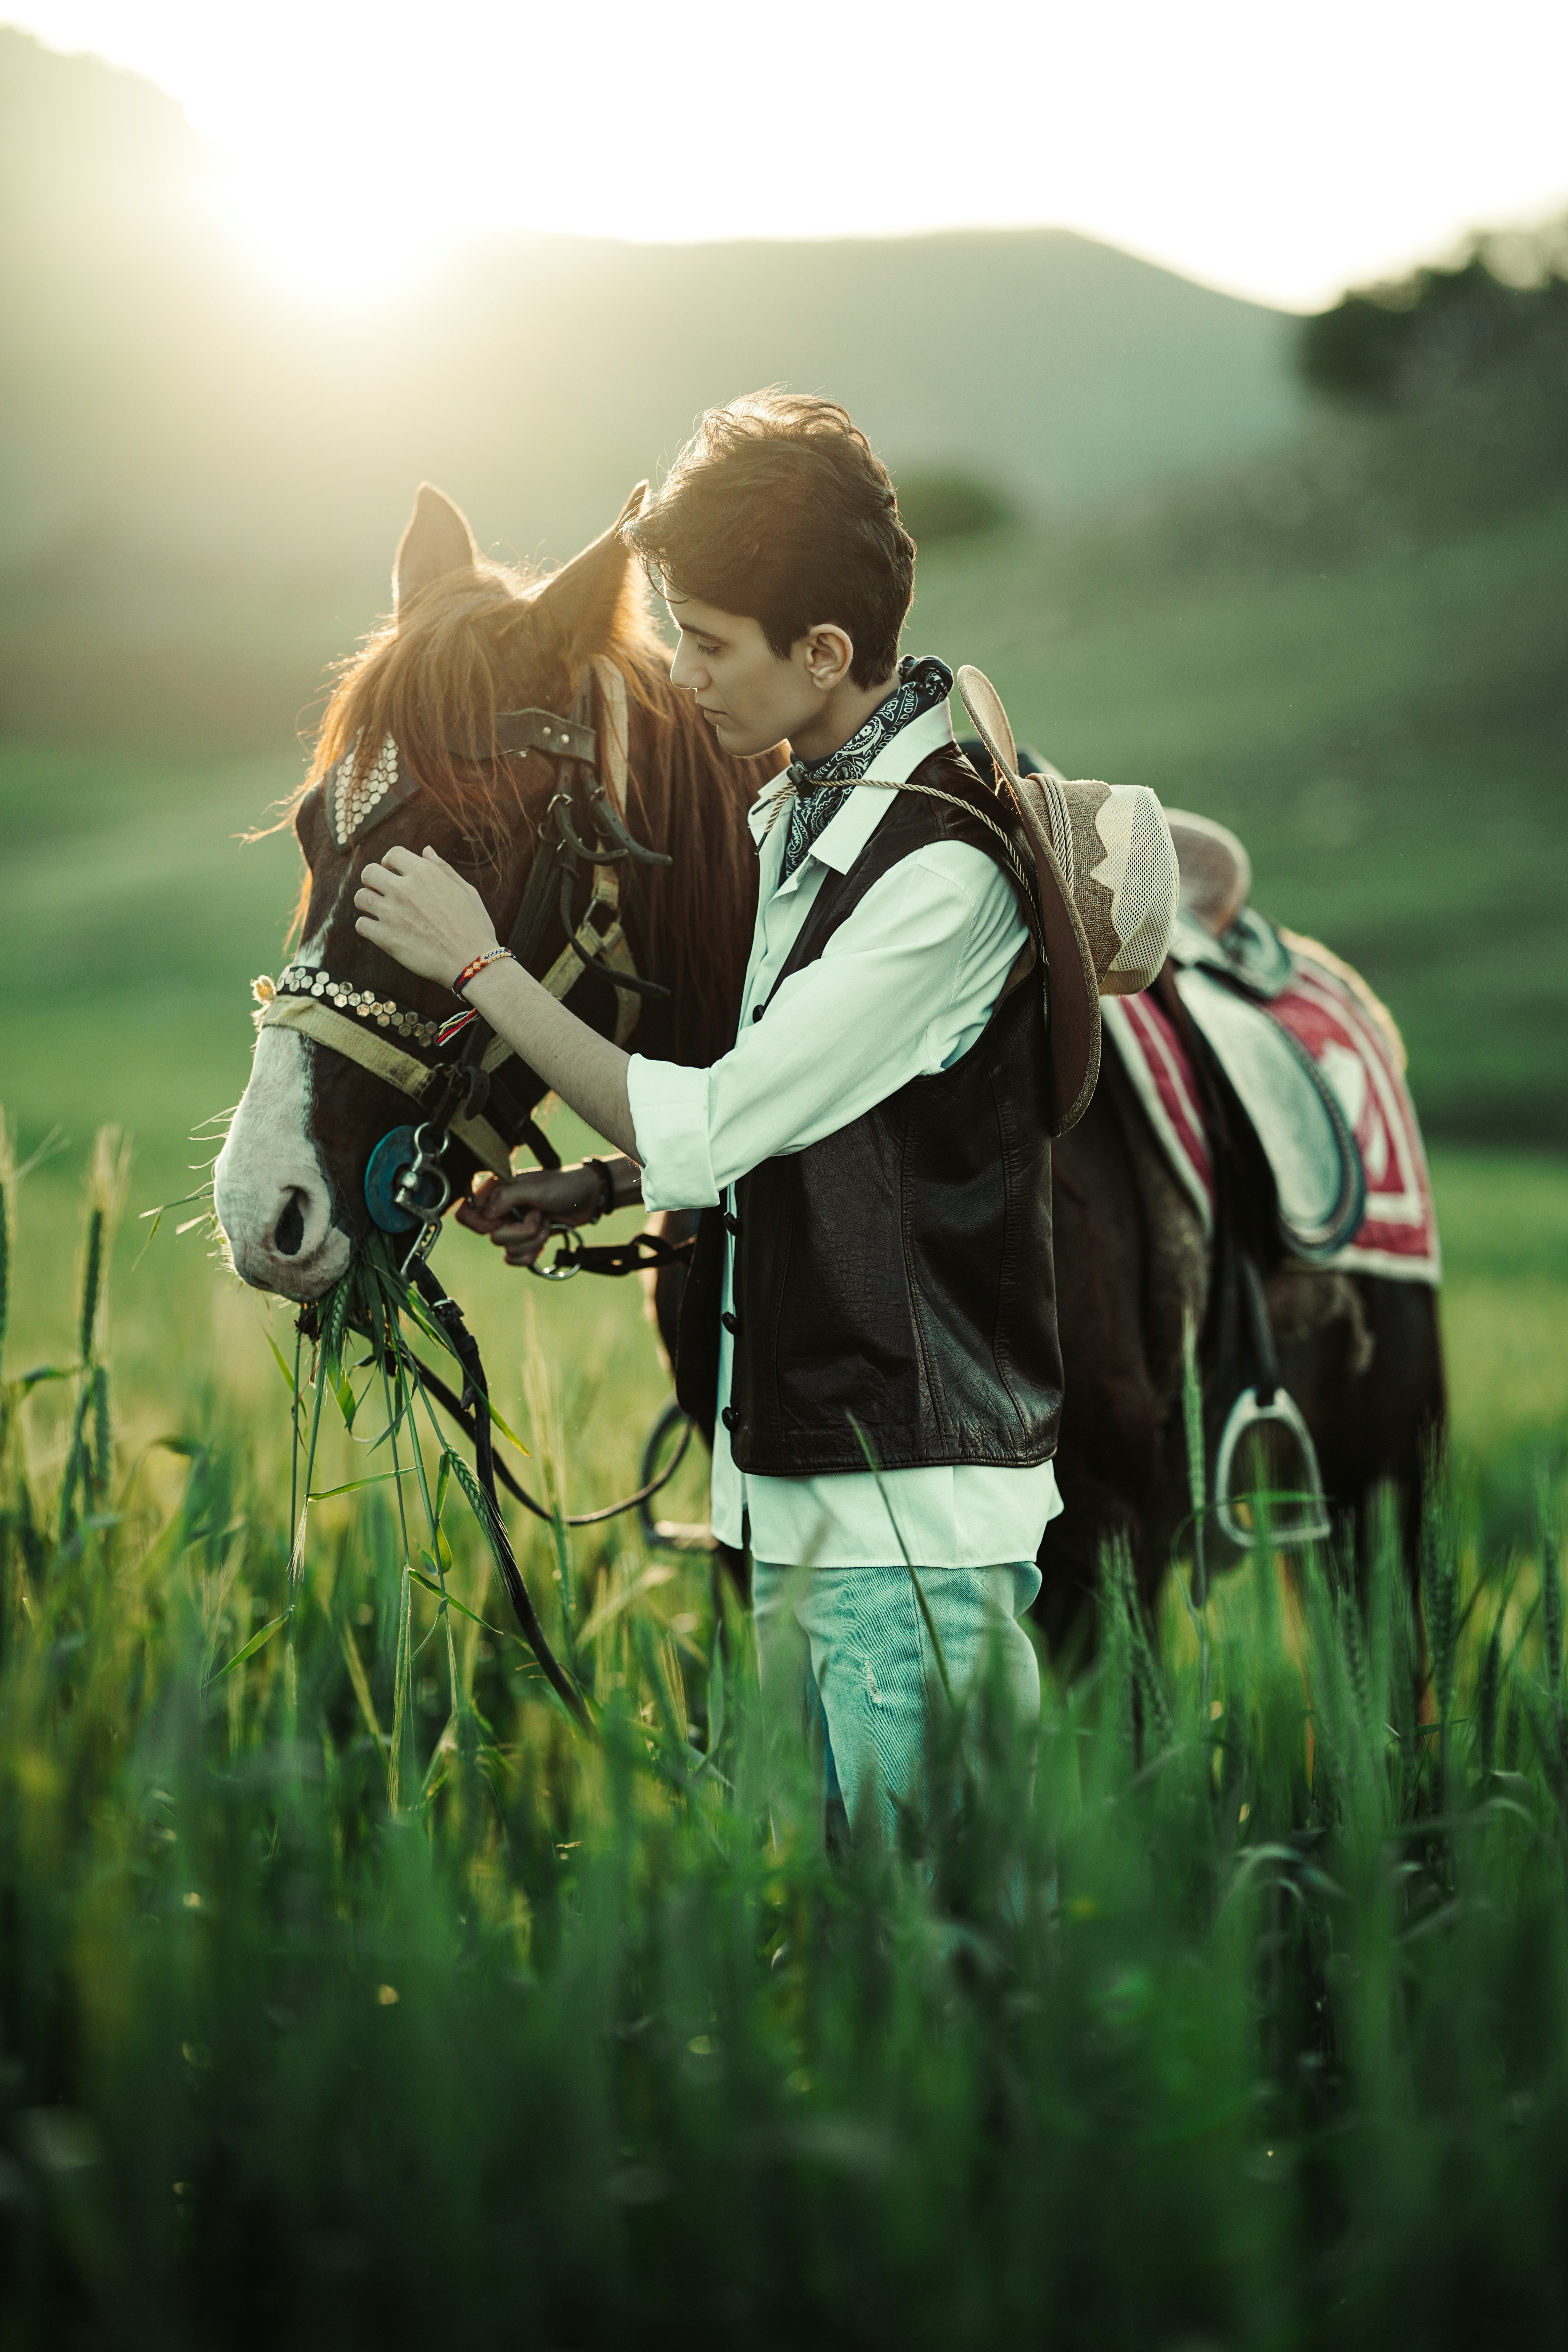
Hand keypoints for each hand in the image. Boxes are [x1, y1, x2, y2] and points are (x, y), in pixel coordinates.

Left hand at [354, 845, 497, 986]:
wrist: (472, 962)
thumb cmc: (474, 927)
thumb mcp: (466, 891)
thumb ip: (443, 868)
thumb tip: (426, 850)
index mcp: (424, 873)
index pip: (392, 854)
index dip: (390, 863)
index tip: (394, 873)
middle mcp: (404, 889)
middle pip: (369, 873)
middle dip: (373, 880)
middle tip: (383, 892)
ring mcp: (392, 913)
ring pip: (360, 897)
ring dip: (368, 902)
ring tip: (380, 912)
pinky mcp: (385, 937)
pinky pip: (361, 925)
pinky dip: (368, 927)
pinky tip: (381, 931)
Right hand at [457, 1165, 605, 1266]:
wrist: (587, 1198)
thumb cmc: (562, 1186)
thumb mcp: (534, 1187)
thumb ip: (506, 1197)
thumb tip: (487, 1213)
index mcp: (495, 1192)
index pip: (466, 1214)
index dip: (481, 1223)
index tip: (503, 1217)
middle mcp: (499, 1210)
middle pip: (491, 1237)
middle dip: (520, 1231)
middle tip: (536, 1214)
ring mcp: (511, 1226)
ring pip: (506, 1249)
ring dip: (532, 1240)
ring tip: (545, 1222)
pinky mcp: (523, 1241)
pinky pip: (515, 1259)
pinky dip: (531, 1254)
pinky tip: (542, 1241)